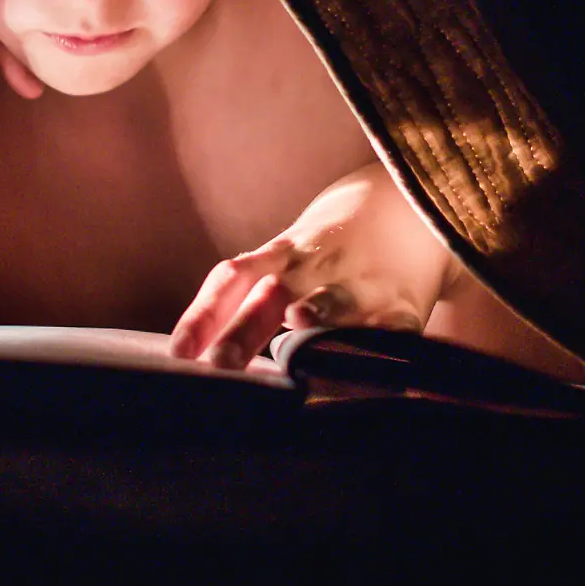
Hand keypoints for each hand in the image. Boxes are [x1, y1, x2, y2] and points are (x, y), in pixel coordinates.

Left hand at [170, 161, 454, 370]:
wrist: (407, 203)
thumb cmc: (329, 250)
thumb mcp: (288, 259)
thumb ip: (249, 301)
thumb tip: (194, 355)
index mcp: (280, 257)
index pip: (232, 280)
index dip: (202, 314)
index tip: (177, 353)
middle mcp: (315, 268)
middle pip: (272, 297)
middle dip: (245, 330)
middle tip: (219, 365)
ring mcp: (360, 285)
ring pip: (335, 304)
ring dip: (317, 317)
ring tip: (298, 338)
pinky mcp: (404, 307)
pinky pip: (393, 332)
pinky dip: (382, 351)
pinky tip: (369, 382)